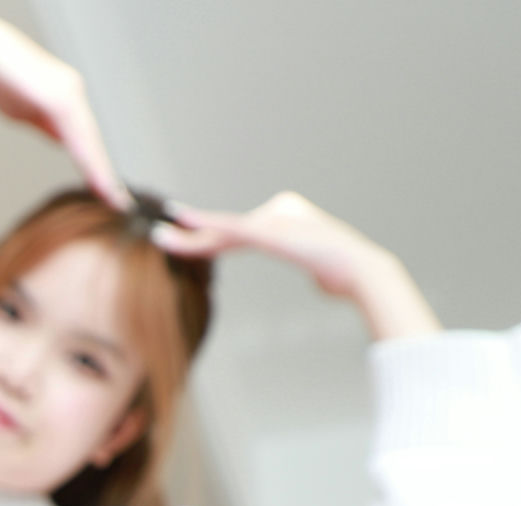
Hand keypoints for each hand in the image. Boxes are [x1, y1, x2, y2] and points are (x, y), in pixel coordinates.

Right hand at [0, 12, 121, 206]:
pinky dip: (89, 161)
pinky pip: (78, 137)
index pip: (85, 138)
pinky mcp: (60, 98)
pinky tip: (98, 180)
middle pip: (93, 142)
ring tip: (114, 200)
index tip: (106, 191)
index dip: (96, 166)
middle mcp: (74, 93)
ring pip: (90, 142)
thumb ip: (46, 125)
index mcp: (66, 97)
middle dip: (105, 175)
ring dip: (102, 173)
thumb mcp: (25, 110)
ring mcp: (70, 94)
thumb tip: (63, 140)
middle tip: (120, 203)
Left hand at [154, 192, 441, 340]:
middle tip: (159, 236)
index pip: (237, 233)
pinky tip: (181, 220)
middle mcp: (277, 211)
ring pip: (223, 231)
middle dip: (190, 237)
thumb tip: (324, 279)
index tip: (183, 244)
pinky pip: (232, 228)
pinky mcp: (270, 230)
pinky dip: (205, 224)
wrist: (361, 271)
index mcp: (284, 217)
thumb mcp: (321, 269)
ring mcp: (273, 218)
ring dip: (188, 236)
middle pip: (225, 230)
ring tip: (160, 236)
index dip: (207, 240)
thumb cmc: (345, 275)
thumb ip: (313, 267)